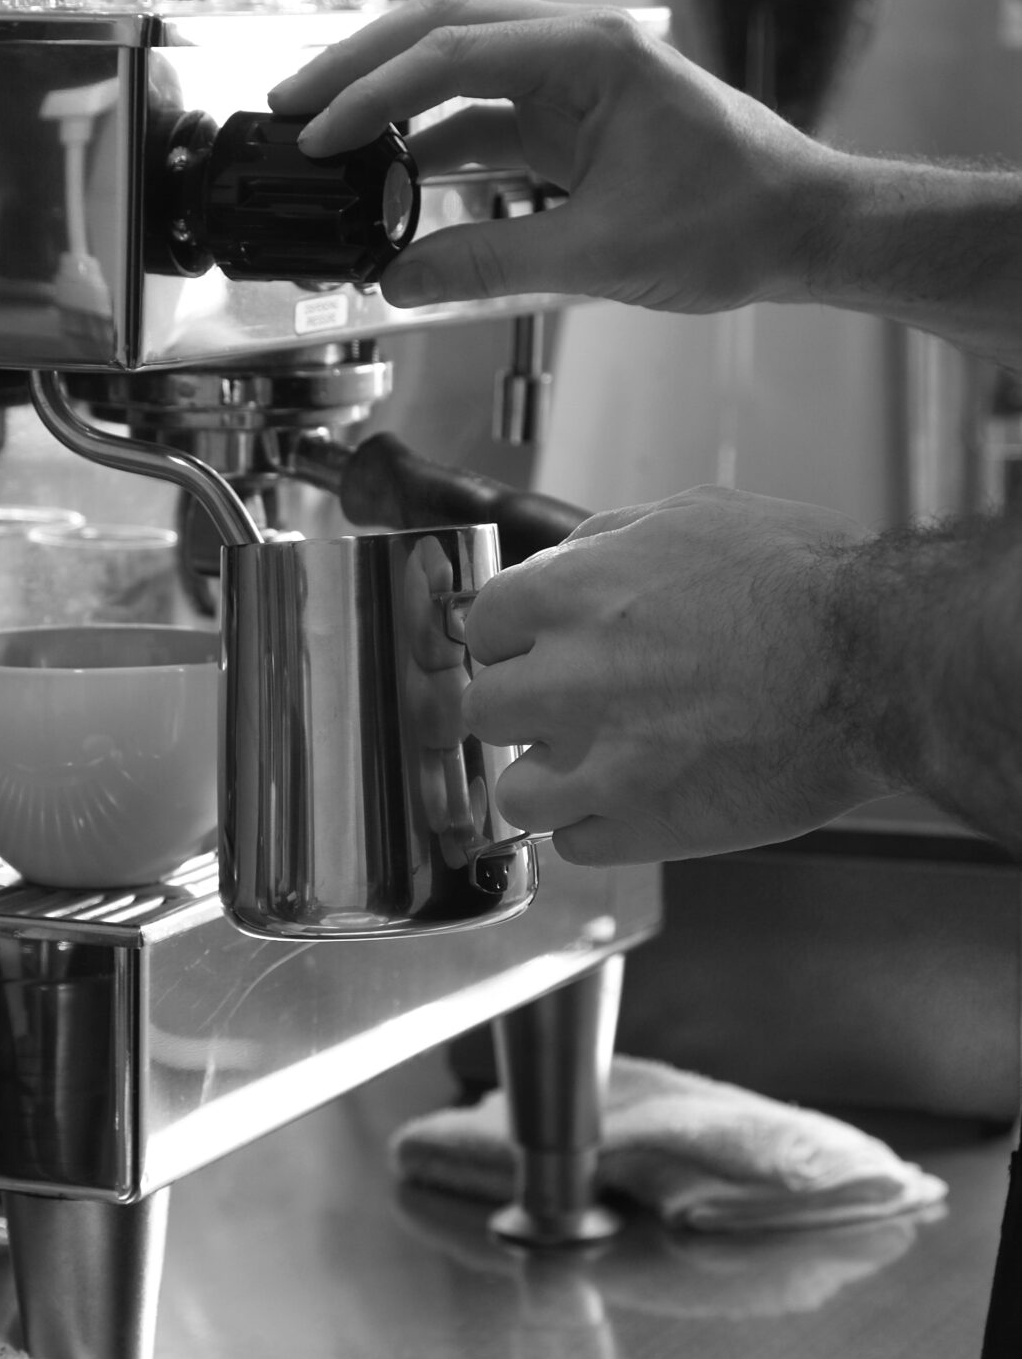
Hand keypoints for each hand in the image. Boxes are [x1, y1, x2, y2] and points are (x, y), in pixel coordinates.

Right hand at [266, 0, 852, 315]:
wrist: (804, 227)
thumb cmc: (736, 220)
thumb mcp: (602, 254)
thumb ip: (488, 263)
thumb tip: (398, 278)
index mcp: (589, 54)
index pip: (451, 54)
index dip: (372, 94)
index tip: (318, 132)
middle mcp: (575, 50)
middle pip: (439, 32)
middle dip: (358, 67)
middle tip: (291, 107)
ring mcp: (570, 82)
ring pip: (454, 71)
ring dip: (389, 105)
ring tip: (325, 142)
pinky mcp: (570, 121)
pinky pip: (482, 120)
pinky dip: (430, 147)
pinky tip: (390, 183)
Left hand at [458, 486, 886, 863]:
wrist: (875, 663)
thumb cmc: (802, 581)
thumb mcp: (694, 515)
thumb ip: (609, 540)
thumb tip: (566, 559)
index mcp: (568, 596)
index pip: (482, 627)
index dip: (516, 640)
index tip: (542, 650)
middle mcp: (566, 679)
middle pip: (487, 710)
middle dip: (527, 708)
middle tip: (579, 706)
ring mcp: (599, 762)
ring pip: (517, 791)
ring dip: (553, 778)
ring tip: (606, 763)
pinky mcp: (641, 828)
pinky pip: (574, 844)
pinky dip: (601, 827)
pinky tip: (641, 800)